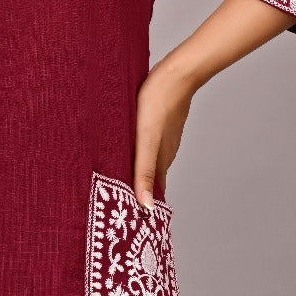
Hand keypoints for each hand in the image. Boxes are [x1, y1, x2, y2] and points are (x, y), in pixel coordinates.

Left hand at [133, 58, 196, 208]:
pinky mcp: (160, 122)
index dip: (143, 207)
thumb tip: (146, 206)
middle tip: (120, 206)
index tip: (132, 222)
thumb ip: (144, 172)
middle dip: (138, 192)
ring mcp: (164, 137)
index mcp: (161, 160)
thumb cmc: (157, 104)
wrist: (176, 73)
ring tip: (120, 180)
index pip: (153, 193)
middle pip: (151, 179)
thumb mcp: (145, 140)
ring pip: (150, 161)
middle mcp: (164, 152)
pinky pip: (149, 144)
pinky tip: (129, 149)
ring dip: (138, 172)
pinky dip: (139, 153)